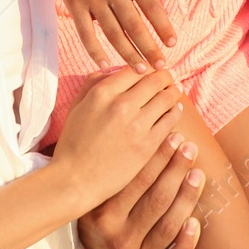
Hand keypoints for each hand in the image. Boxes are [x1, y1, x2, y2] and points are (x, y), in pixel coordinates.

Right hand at [50, 0, 189, 66]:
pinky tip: (105, 64)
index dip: (163, 25)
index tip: (173, 43)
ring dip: (127, 53)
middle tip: (161, 66)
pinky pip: (86, 32)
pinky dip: (94, 50)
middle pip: (133, 23)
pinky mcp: (74, 4)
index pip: (151, 4)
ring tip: (141, 70)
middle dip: (148, 47)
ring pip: (112, 32)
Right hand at [53, 67, 183, 207]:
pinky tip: (175, 110)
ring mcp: (137, 125)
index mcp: (102, 92)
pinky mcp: (148, 144)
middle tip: (170, 78)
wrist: (74, 180)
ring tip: (175, 91)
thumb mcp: (77, 107)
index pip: (135, 69)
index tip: (152, 70)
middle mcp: (122, 104)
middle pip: (155, 80)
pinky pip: (170, 120)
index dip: (147, 68)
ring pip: (166, 97)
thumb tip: (112, 70)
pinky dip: (175, 112)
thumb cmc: (73, 144)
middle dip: (164, 77)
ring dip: (173, 92)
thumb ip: (93, 84)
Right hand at [79, 131, 205, 248]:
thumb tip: (142, 121)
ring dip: (187, 197)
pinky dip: (185, 242)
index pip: (136, 180)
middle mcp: (116, 236)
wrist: (94, 248)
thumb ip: (110, 166)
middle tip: (190, 147)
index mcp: (101, 214)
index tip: (174, 135)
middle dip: (176, 169)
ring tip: (198, 172)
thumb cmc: (98, 208)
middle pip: (156, 199)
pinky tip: (195, 222)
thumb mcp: (96, 190)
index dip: (158, 156)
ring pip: (168, 225)